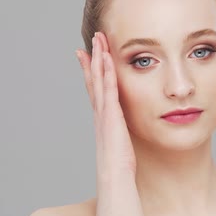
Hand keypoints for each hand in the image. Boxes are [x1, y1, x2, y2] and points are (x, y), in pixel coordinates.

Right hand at [75, 32, 136, 177]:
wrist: (115, 178)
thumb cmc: (120, 166)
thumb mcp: (121, 143)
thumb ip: (121, 133)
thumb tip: (124, 131)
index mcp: (104, 117)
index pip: (97, 88)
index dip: (93, 70)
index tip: (90, 53)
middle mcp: (100, 112)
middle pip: (95, 78)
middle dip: (94, 57)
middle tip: (93, 37)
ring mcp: (104, 113)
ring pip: (100, 80)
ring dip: (99, 58)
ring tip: (98, 39)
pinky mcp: (111, 116)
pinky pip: (109, 90)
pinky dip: (107, 74)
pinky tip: (108, 59)